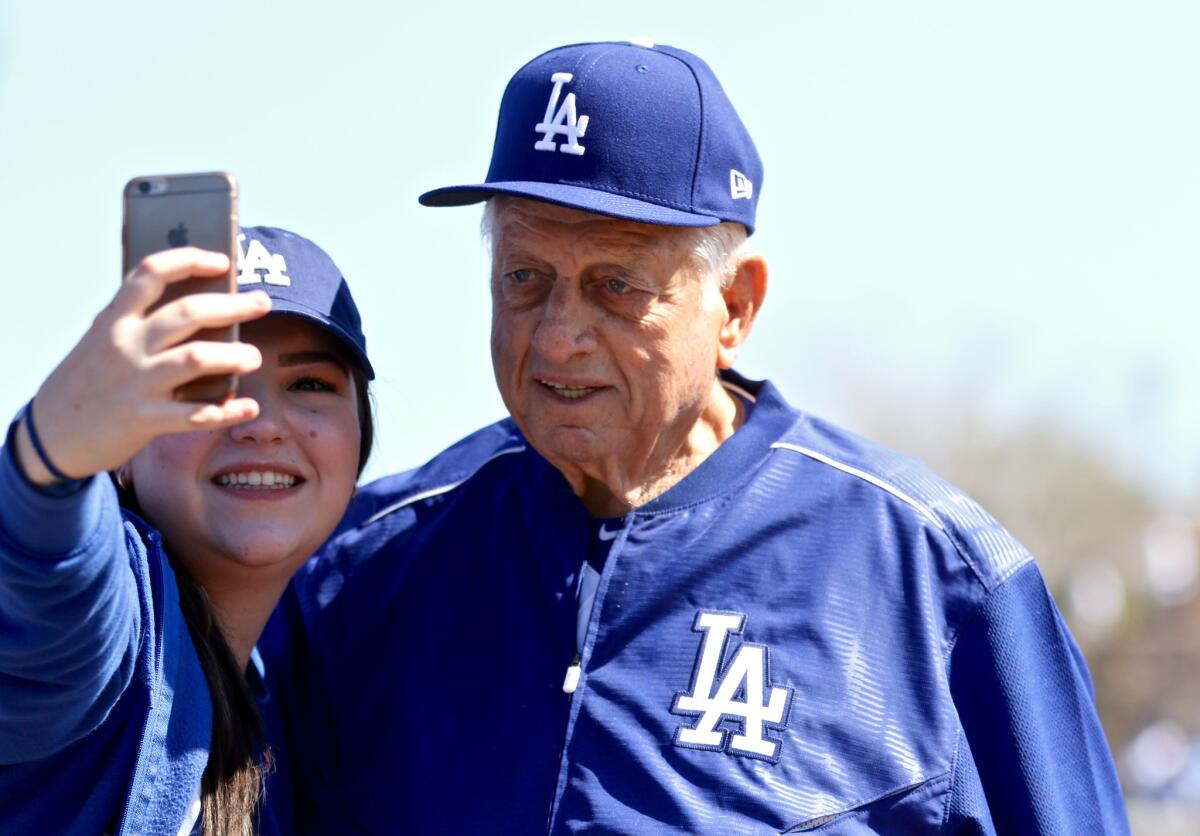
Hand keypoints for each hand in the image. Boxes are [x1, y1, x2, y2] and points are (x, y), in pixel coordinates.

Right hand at [15, 248, 270, 485]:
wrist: (51, 433)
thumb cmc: (91, 379)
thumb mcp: (104, 340)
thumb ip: (141, 323)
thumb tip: (204, 307)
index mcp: (115, 319)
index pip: (151, 274)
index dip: (189, 261)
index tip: (222, 262)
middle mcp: (125, 345)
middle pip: (187, 314)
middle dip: (231, 306)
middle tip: (262, 302)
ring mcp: (135, 382)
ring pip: (195, 358)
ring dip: (233, 356)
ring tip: (254, 357)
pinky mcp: (144, 419)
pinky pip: (194, 414)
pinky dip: (226, 411)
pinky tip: (249, 407)